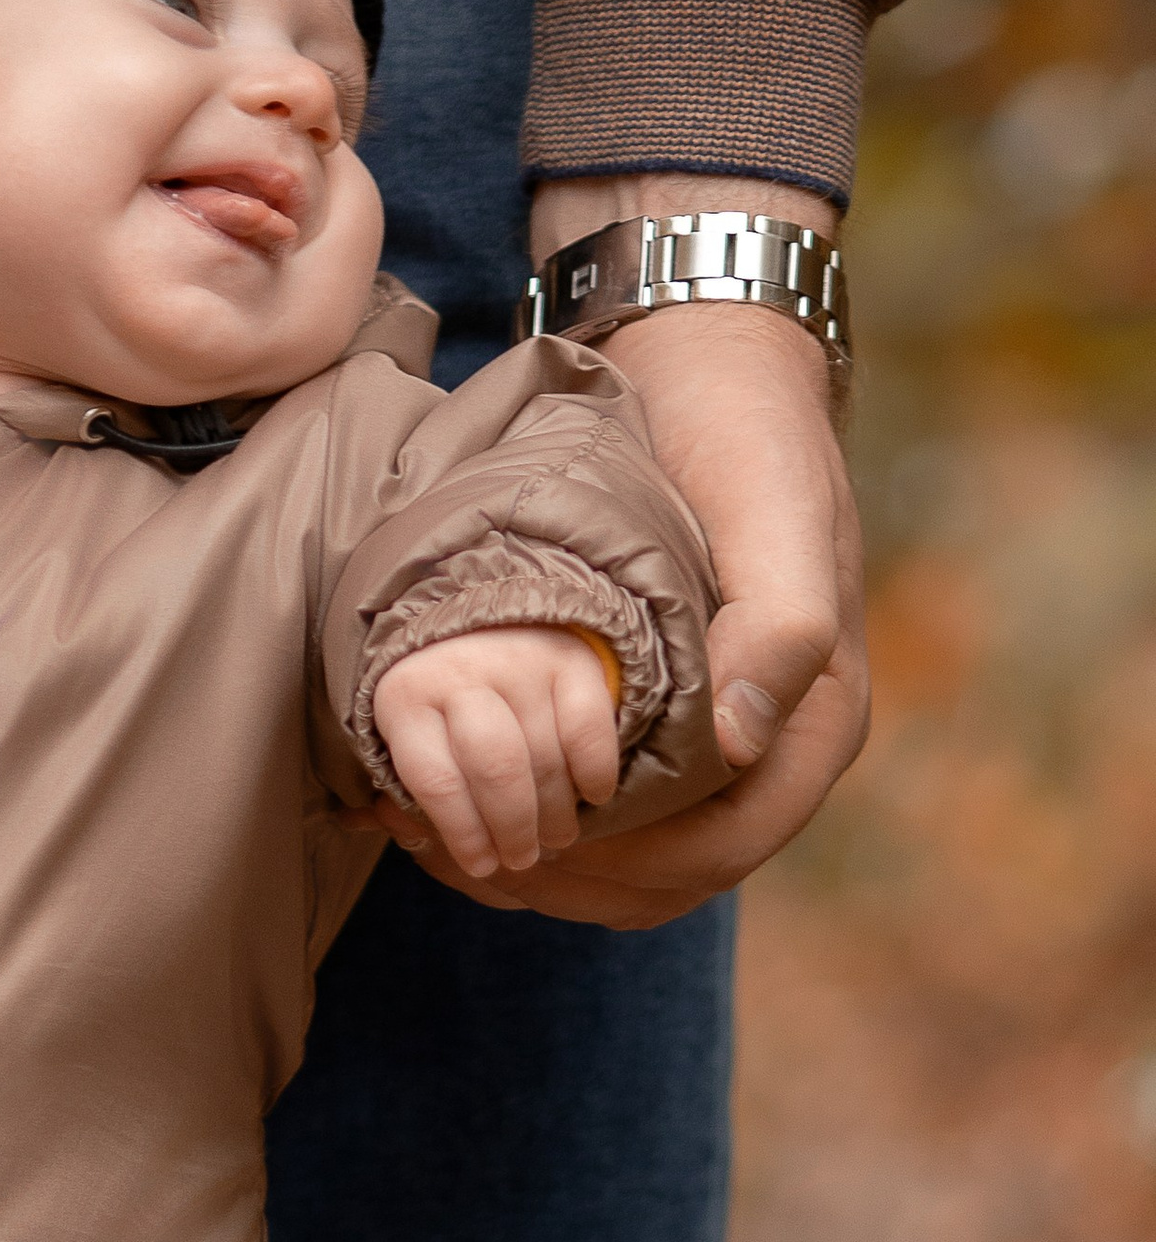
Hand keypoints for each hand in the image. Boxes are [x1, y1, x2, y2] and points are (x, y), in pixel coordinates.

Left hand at [372, 624, 621, 880]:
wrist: (487, 617)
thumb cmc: (442, 700)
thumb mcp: (407, 733)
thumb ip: (400, 786)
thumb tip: (369, 827)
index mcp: (406, 698)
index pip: (437, 783)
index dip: (463, 836)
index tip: (482, 865)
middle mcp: (461, 674)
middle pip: (497, 773)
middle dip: (514, 831)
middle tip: (524, 857)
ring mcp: (519, 662)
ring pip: (546, 759)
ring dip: (556, 813)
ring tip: (556, 837)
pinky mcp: (570, 659)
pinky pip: (589, 733)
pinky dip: (594, 774)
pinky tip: (591, 796)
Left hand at [406, 173, 866, 931]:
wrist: (700, 361)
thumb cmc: (743, 433)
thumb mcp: (773, 514)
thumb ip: (782, 627)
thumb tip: (739, 743)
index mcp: (814, 726)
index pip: (718, 852)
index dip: (615, 869)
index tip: (511, 843)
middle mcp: (768, 753)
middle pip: (659, 880)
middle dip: (552, 880)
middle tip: (441, 847)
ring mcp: (710, 743)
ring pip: (619, 864)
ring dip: (525, 866)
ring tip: (427, 833)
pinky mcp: (652, 720)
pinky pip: (594, 814)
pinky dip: (520, 816)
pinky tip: (444, 797)